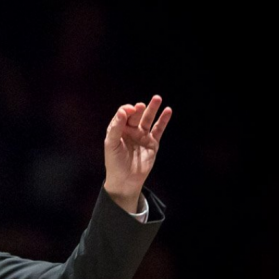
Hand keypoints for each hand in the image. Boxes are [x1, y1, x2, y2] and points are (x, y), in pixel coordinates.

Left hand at [103, 95, 171, 211]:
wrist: (125, 180)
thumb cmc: (114, 162)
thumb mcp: (111, 144)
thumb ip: (116, 127)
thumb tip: (122, 111)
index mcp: (118, 130)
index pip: (123, 115)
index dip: (126, 111)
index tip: (129, 111)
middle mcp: (130, 131)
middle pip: (136, 115)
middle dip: (139, 109)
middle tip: (140, 106)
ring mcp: (142, 136)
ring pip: (148, 119)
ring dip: (153, 109)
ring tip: (157, 98)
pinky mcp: (152, 143)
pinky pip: (159, 129)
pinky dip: (163, 120)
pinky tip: (167, 111)